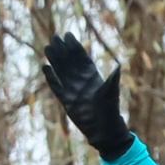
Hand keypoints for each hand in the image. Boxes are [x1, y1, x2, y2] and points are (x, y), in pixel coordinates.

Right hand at [42, 32, 133, 159]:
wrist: (104, 130)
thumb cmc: (110, 111)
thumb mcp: (111, 93)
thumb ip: (112, 80)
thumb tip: (119, 66)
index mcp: (92, 77)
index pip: (82, 58)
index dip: (75, 46)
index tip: (68, 35)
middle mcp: (81, 82)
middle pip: (69, 62)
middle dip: (63, 49)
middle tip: (55, 36)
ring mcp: (73, 90)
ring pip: (61, 71)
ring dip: (55, 60)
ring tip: (47, 47)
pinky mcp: (66, 101)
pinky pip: (56, 87)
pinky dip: (51, 78)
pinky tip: (45, 68)